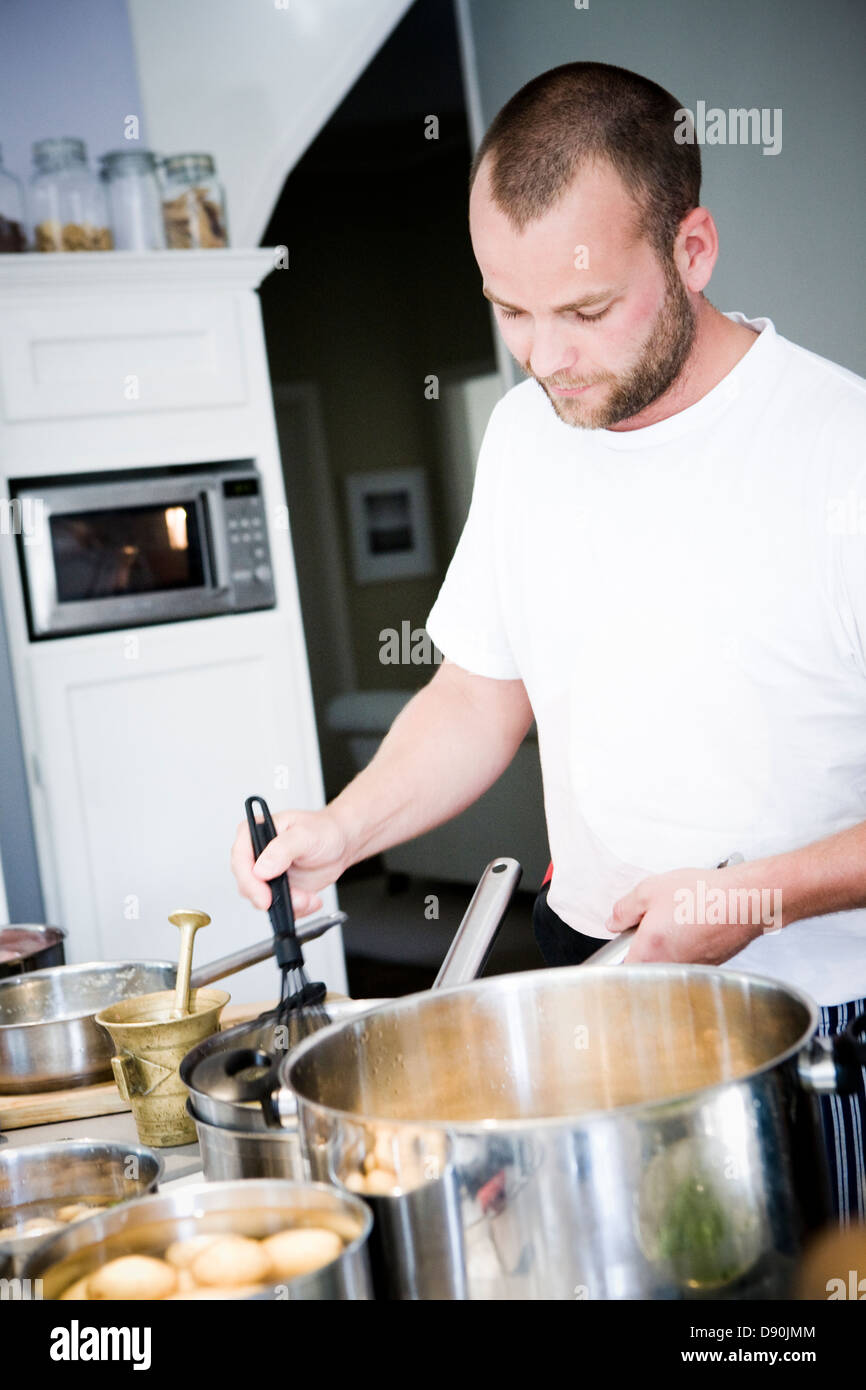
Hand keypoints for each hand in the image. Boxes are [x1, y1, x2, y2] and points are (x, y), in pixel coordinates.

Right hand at [230, 806, 349, 917]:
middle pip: (247, 885)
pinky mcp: (277, 888)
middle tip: (298, 899)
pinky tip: (311, 899)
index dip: (249, 882)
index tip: (265, 897)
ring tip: (309, 898)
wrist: (340, 843)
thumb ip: (282, 848)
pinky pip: (278, 908)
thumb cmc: (323, 830)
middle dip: (273, 898)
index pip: (240, 860)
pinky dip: (295, 909)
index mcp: (254, 832)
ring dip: (288, 904)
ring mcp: (266, 873)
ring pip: (262, 900)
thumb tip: (262, 869)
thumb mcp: (305, 834)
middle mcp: (256, 854)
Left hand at [606, 865, 774, 964]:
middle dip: (644, 946)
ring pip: (669, 962)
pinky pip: (690, 958)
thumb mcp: (650, 891)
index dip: (617, 958)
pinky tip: (696, 923)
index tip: (620, 946)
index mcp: (649, 952)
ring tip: (679, 919)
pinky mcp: (710, 965)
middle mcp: (670, 967)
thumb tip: (614, 922)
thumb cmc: (702, 895)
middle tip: (651, 922)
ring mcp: (692, 968)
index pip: (620, 972)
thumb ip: (624, 910)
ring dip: (668, 945)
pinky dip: (689, 944)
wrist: (745, 900)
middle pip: (646, 966)